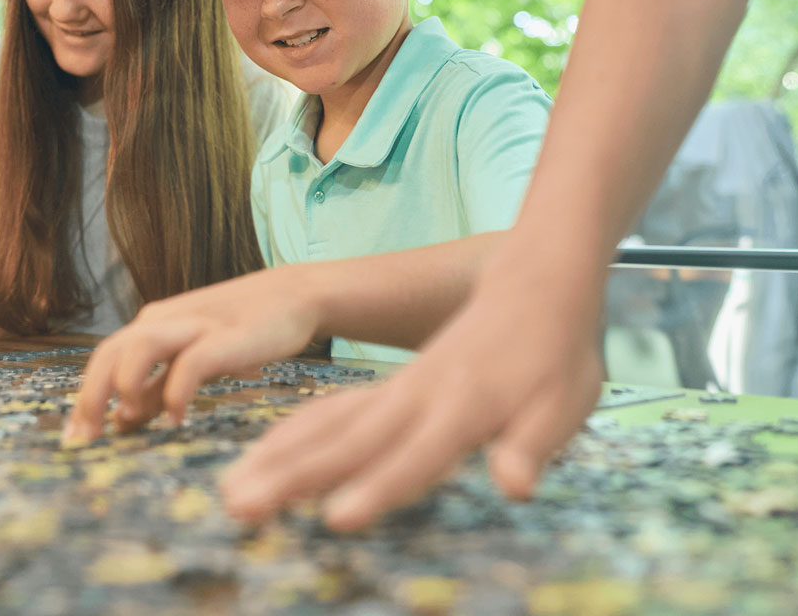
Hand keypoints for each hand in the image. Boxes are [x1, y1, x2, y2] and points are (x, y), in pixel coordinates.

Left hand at [64, 265, 320, 442]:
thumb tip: (121, 421)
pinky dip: (177, 391)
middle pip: (111, 352)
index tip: (74, 440)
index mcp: (153, 325)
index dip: (84, 398)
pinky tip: (177, 419)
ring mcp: (196, 325)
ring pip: (141, 345)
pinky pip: (191, 361)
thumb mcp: (191, 359)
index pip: (104, 359)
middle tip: (84, 441)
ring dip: (126, 384)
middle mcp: (166, 320)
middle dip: (91, 397)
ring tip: (128, 421)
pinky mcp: (226, 335)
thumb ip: (157, 387)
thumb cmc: (240, 332)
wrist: (292, 296)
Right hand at [220, 239, 604, 529]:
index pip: (417, 454)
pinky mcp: (390, 388)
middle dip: (295, 476)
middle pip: (349, 439)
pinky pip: (332, 411)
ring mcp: (398, 388)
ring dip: (279, 457)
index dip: (380, 488)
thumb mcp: (565, 401)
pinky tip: (264, 457)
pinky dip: (295, 435)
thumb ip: (532, 444)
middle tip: (240, 506)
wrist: (534, 277)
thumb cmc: (556, 351)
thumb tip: (514, 486)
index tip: (338, 519)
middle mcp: (418, 395)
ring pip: (328, 424)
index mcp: (464, 403)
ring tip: (232, 492)